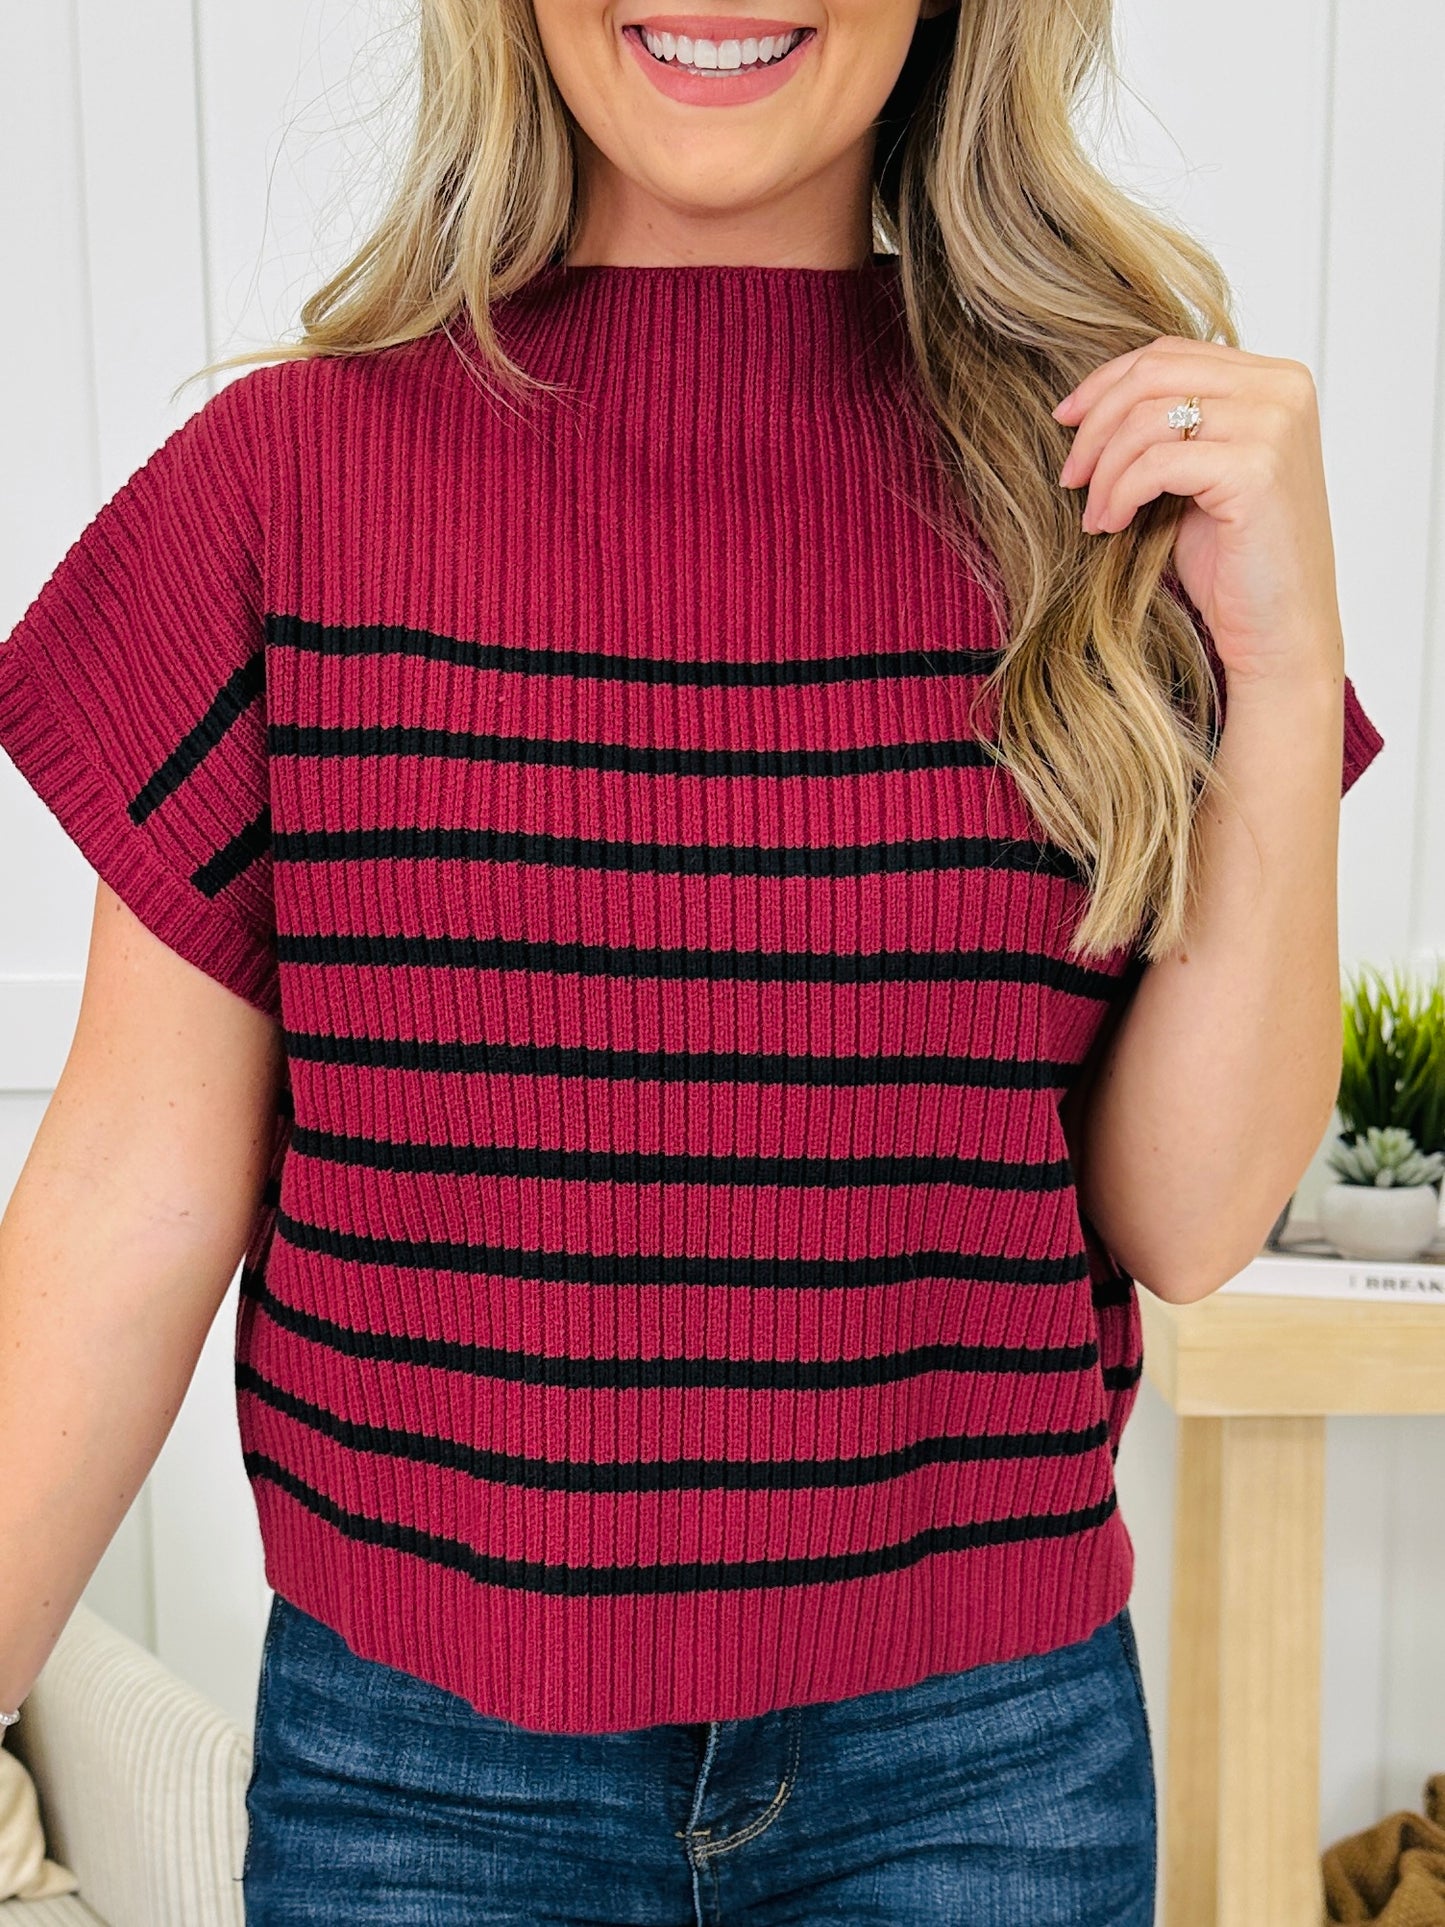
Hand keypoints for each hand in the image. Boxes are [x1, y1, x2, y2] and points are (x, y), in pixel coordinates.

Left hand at [1051, 337, 1344, 687]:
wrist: (1279, 634)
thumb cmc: (1235, 564)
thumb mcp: (1196, 477)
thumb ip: (1168, 428)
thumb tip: (1089, 404)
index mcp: (1275, 381)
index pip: (1170, 354)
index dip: (1106, 383)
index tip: (1066, 420)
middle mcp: (1283, 390)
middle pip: (1153, 374)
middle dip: (1095, 424)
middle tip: (1070, 475)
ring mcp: (1274, 425)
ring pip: (1147, 418)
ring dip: (1103, 470)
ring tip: (1094, 514)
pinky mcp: (1255, 469)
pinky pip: (1154, 464)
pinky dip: (1118, 494)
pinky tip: (1110, 526)